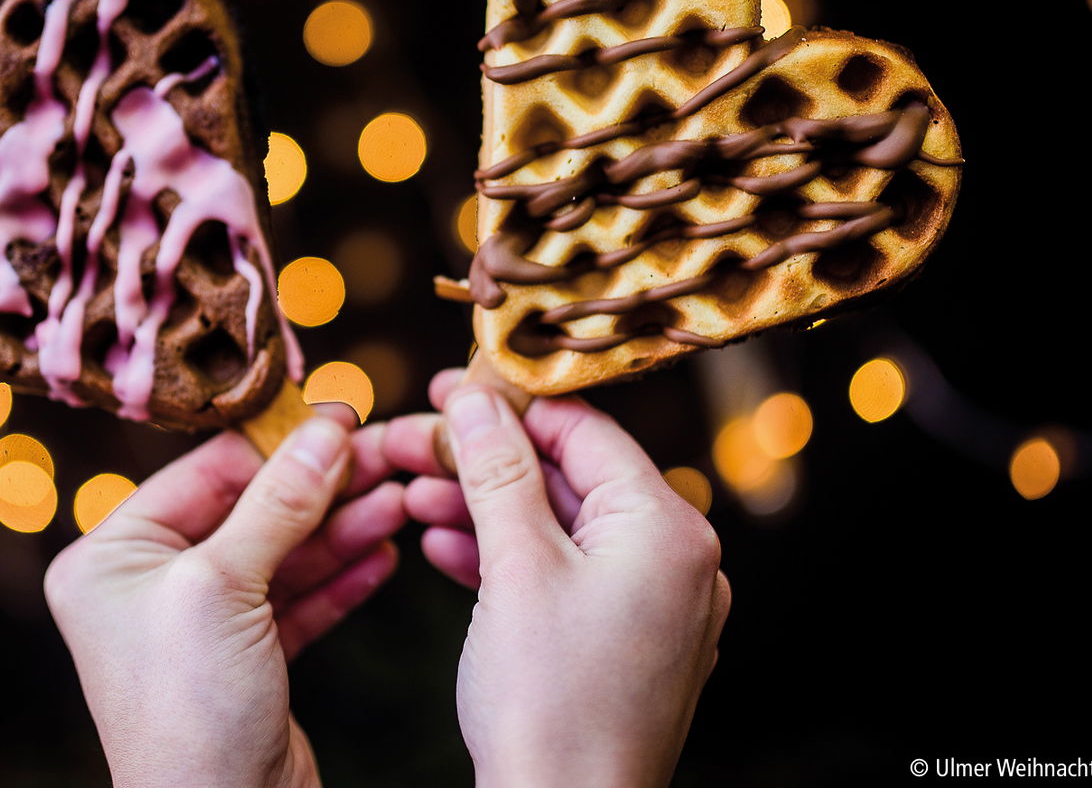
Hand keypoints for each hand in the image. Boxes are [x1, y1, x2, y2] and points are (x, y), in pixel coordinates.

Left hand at [44, 408, 421, 787]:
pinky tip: (384, 553)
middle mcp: (147, 587)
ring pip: (281, 554)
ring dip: (343, 526)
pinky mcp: (246, 661)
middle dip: (321, 485)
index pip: (202, 472)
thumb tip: (327, 430)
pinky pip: (296, 601)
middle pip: (249, 509)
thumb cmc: (188, 712)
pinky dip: (340, 577)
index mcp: (111, 557)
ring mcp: (197, 625)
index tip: (340, 414)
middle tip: (387, 452)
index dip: (276, 441)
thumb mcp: (224, 587)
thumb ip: (278, 502)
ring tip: (403, 496)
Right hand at [389, 370, 730, 787]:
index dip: (508, 405)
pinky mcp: (625, 644)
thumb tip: (475, 398)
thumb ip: (496, 468)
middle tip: (413, 444)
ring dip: (486, 509)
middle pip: (570, 478)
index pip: (585, 431)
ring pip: (561, 530)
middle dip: (485, 462)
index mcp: (669, 528)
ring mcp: (655, 607)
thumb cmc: (548, 702)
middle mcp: (678, 561)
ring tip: (414, 497)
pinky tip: (444, 548)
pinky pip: (565, 578)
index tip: (445, 390)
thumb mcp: (514, 565)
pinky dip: (507, 560)